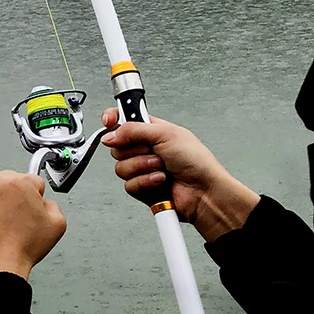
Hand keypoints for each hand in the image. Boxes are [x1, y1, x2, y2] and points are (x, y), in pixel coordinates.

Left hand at [0, 171, 66, 280]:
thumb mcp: (57, 224)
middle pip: (12, 182)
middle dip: (16, 196)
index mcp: (20, 182)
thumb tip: (44, 202)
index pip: (34, 181)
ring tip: (2, 224)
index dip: (36, 198)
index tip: (32, 209)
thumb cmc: (22, 246)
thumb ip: (53, 205)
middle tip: (17, 219)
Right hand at [101, 108, 259, 241]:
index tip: (109, 122)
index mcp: (151, 130)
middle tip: (154, 152)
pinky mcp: (142, 188)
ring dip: (143, 168)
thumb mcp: (166, 134)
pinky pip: (128, 185)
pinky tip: (160, 182)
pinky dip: (145, 183)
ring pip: (121, 167)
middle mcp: (145, 149)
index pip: (123, 119)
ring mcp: (143, 169)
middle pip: (117, 146)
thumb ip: (134, 130)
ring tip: (162, 168)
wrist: (205, 193)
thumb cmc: (197, 162)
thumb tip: (110, 134)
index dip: (112, 119)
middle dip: (135, 150)